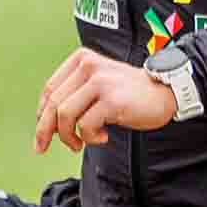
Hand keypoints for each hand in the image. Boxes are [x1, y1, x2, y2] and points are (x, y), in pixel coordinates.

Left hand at [33, 50, 174, 154]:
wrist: (166, 92)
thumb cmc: (131, 93)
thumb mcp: (97, 85)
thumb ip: (74, 95)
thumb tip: (47, 123)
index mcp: (81, 60)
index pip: (50, 90)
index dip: (41, 115)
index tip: (41, 133)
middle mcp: (88, 67)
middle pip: (53, 103)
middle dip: (45, 130)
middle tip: (44, 147)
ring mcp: (100, 82)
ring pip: (65, 114)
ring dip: (68, 136)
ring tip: (80, 142)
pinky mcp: (111, 100)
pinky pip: (85, 125)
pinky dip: (90, 137)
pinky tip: (103, 136)